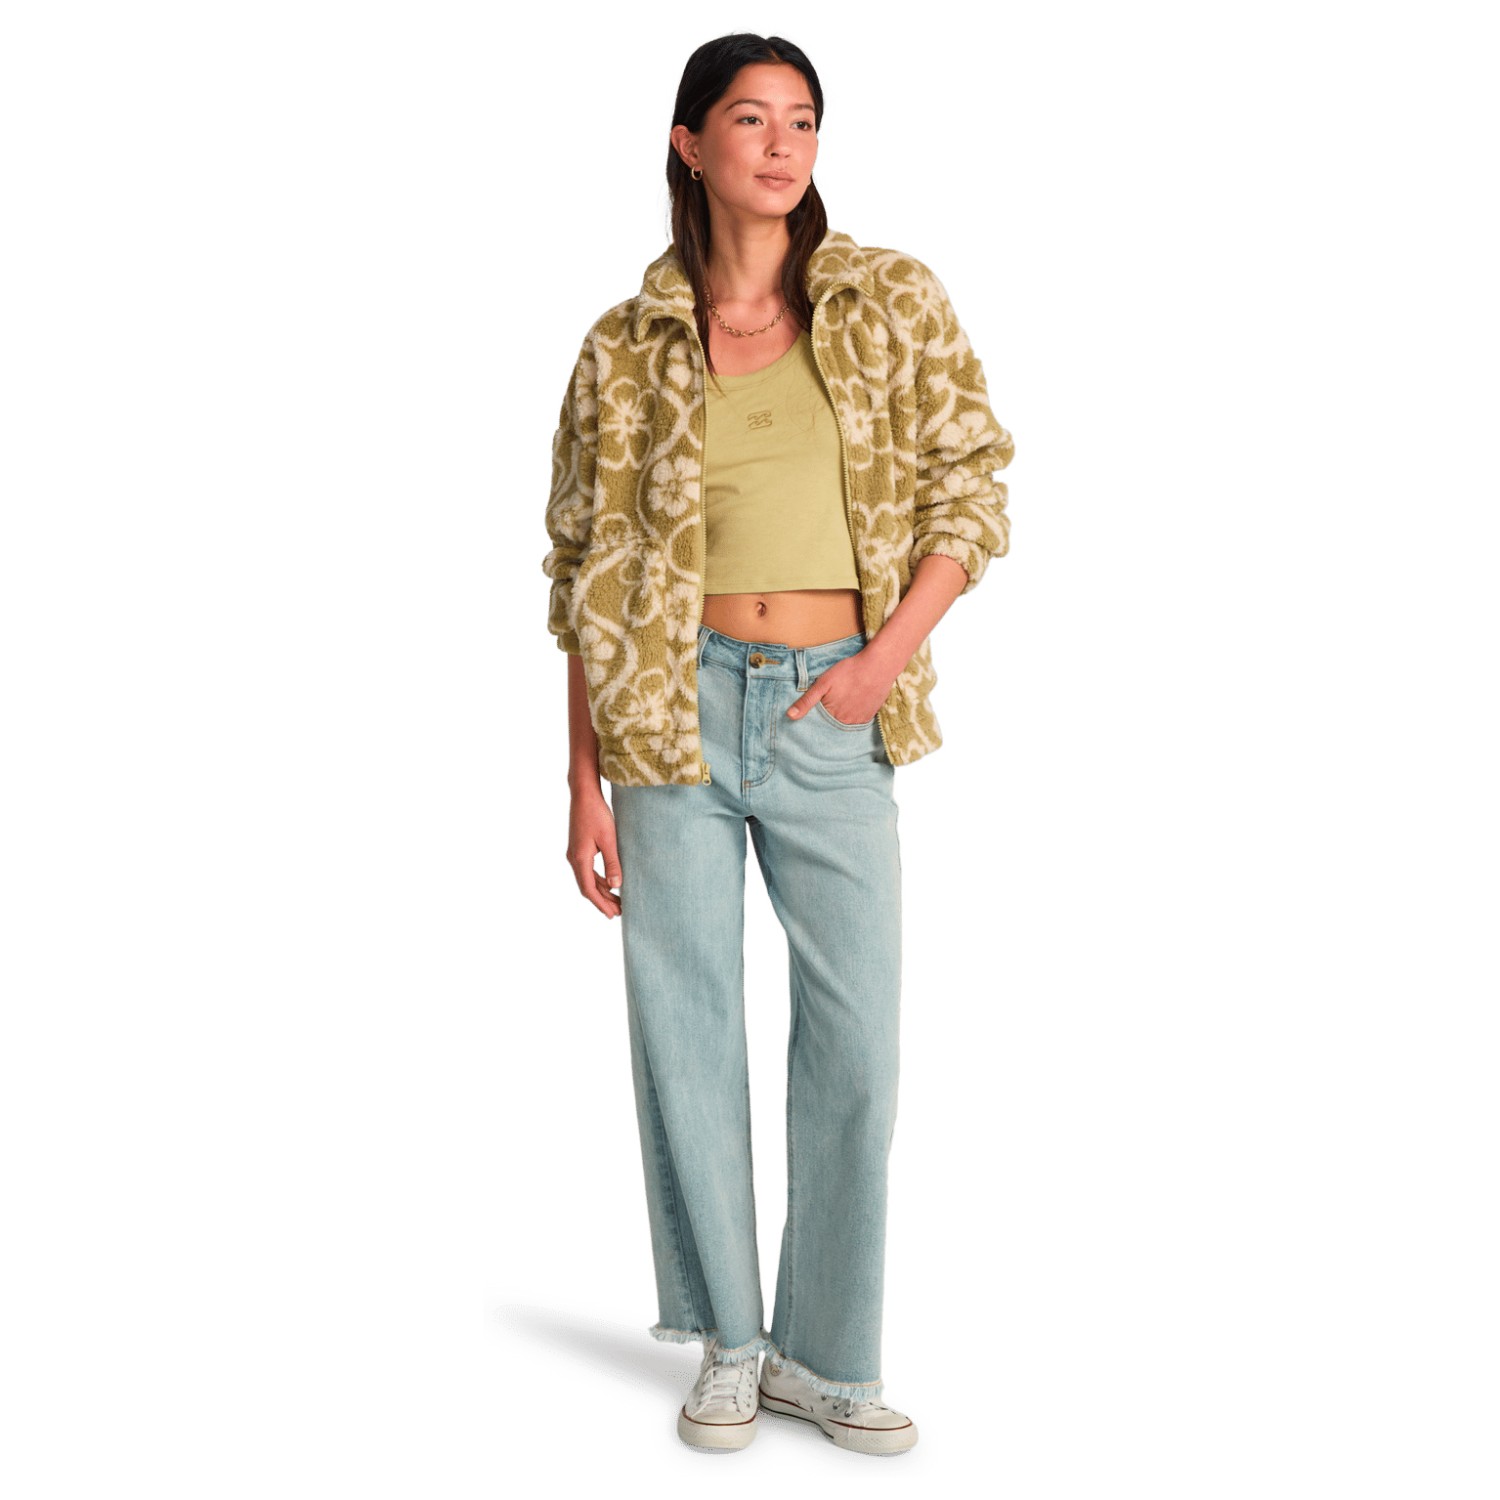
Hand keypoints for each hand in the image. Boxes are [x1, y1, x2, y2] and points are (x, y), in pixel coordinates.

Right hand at [567, 787, 621, 917]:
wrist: (584, 795)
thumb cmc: (597, 814)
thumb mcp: (609, 839)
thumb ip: (612, 863)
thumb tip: (616, 886)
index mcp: (580, 859)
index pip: (589, 889)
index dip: (600, 904)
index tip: (612, 915)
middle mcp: (574, 859)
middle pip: (588, 887)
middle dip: (603, 901)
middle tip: (618, 912)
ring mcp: (575, 854)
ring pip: (588, 879)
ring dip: (602, 890)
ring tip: (617, 901)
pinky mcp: (579, 848)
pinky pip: (588, 870)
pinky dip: (599, 879)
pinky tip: (610, 883)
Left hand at [785, 648, 895, 725]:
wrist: (877, 666)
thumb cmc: (849, 671)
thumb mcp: (823, 683)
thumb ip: (806, 701)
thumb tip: (789, 716)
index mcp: (831, 715)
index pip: (818, 722)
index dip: (816, 715)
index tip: (818, 706)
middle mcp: (845, 722)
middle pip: (831, 723)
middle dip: (828, 716)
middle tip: (834, 699)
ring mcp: (858, 720)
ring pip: (844, 722)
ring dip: (841, 716)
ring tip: (843, 700)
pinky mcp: (869, 716)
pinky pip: (856, 720)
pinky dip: (853, 714)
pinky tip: (853, 703)